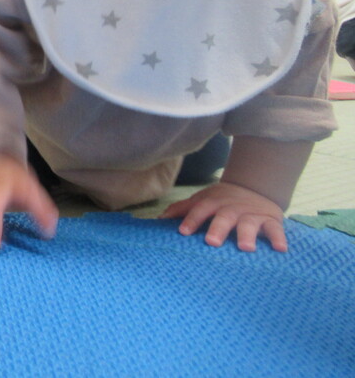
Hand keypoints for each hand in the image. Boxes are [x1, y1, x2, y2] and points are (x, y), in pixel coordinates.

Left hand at [159, 180, 286, 251]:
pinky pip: (275, 229)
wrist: (254, 189)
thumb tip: (158, 221)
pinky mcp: (270, 220)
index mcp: (213, 203)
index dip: (191, 219)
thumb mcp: (202, 200)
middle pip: (223, 217)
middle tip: (211, 242)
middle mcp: (231, 208)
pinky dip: (278, 238)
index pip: (200, 210)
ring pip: (249, 224)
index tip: (183, 232)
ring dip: (246, 235)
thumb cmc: (221, 201)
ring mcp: (251, 214)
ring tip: (245, 248)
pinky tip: (280, 250)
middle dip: (217, 228)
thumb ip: (182, 209)